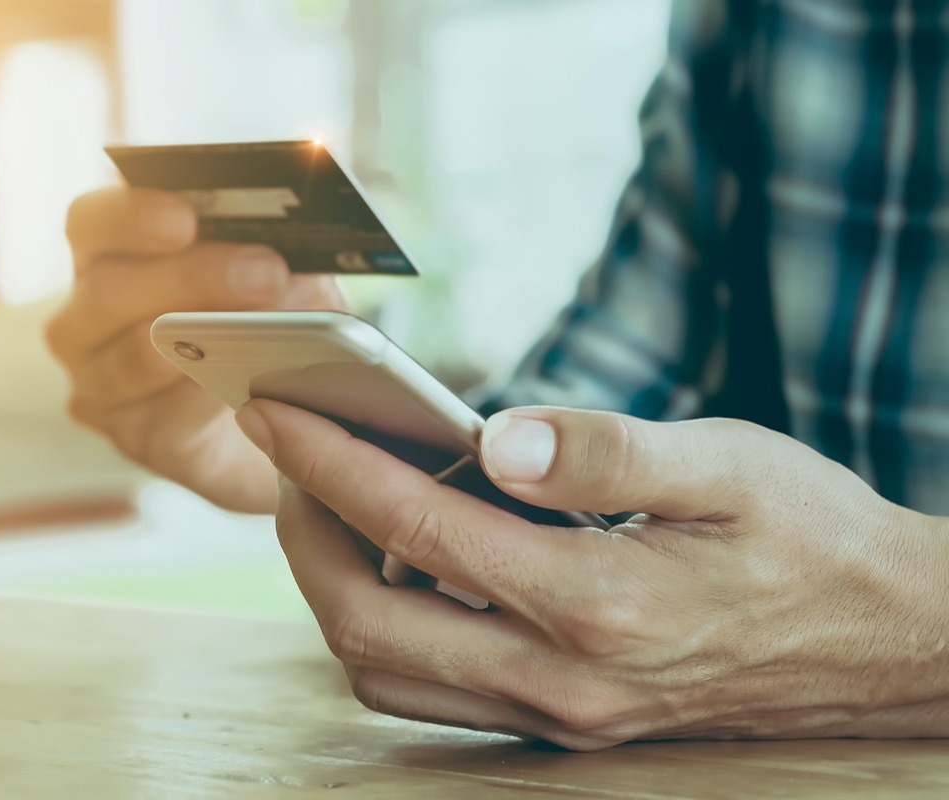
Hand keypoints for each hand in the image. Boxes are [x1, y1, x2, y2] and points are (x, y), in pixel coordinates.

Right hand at [46, 186, 343, 512]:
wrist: (287, 418)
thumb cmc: (272, 326)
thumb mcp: (287, 276)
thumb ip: (281, 251)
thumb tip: (300, 248)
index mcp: (115, 254)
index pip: (94, 222)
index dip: (131, 215)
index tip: (187, 218)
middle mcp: (89, 316)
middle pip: (110, 289)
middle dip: (194, 277)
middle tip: (266, 272)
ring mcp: (101, 382)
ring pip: (133, 357)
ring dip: (206, 343)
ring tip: (272, 333)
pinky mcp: (135, 437)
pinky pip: (163, 419)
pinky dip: (211, 401)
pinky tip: (252, 390)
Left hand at [234, 399, 948, 749]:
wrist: (882, 642)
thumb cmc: (811, 537)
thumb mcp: (729, 464)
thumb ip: (607, 453)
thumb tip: (496, 438)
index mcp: (598, 601)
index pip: (415, 528)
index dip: (330, 464)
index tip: (276, 410)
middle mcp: (563, 676)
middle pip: (366, 622)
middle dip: (300, 534)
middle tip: (286, 457)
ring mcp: (558, 713)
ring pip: (385, 671)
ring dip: (330, 589)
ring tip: (327, 505)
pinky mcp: (564, 721)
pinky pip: (432, 690)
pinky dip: (384, 628)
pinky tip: (397, 564)